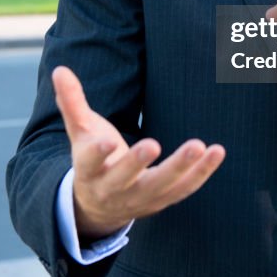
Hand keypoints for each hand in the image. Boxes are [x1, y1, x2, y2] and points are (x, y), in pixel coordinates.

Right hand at [52, 66, 225, 240]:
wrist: (99, 206)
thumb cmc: (91, 159)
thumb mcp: (79, 132)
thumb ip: (72, 101)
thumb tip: (59, 69)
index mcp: (88, 170)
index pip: (90, 162)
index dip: (97, 153)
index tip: (107, 142)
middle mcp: (112, 188)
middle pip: (125, 178)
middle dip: (138, 163)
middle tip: (154, 144)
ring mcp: (138, 198)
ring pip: (161, 186)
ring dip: (182, 168)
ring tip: (200, 146)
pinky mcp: (161, 201)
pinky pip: (184, 189)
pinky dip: (201, 173)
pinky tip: (216, 152)